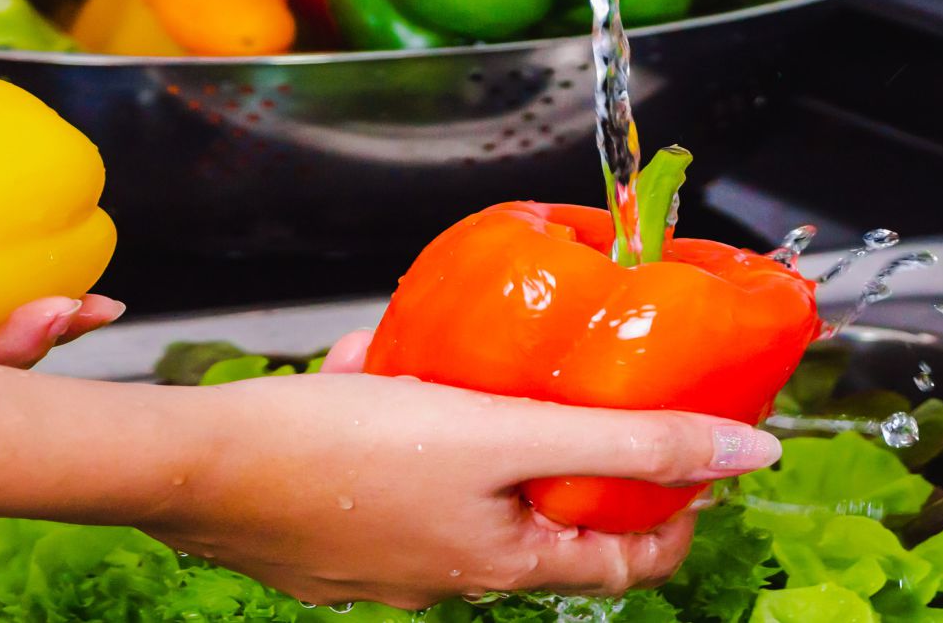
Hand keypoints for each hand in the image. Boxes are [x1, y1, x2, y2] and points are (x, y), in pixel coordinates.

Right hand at [157, 373, 775, 607]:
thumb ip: (626, 441)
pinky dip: (385, 429)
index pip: (623, 562)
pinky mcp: (319, 541)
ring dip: (458, 424)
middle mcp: (443, 580)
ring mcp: (376, 567)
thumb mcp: (503, 432)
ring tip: (433, 361)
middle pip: (532, 518)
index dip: (670, 511)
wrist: (193, 467)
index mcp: (498, 564)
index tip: (687, 458)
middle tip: (548, 383)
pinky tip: (355, 377)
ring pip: (451, 489)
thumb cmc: (337, 450)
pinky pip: (380, 481)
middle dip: (548, 444)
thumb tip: (749, 451)